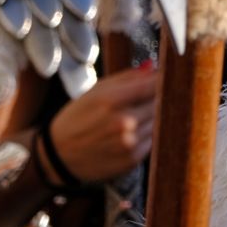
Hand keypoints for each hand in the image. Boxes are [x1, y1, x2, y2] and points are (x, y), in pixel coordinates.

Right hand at [44, 64, 157, 183]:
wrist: (59, 156)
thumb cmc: (76, 118)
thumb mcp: (95, 91)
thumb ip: (128, 78)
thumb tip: (154, 67)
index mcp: (112, 100)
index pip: (154, 85)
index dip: (163, 79)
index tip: (167, 76)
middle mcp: (124, 122)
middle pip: (160, 103)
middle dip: (159, 97)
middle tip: (150, 96)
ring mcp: (130, 142)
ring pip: (159, 121)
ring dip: (154, 116)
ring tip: (137, 115)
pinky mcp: (133, 159)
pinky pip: (153, 139)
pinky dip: (148, 133)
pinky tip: (133, 132)